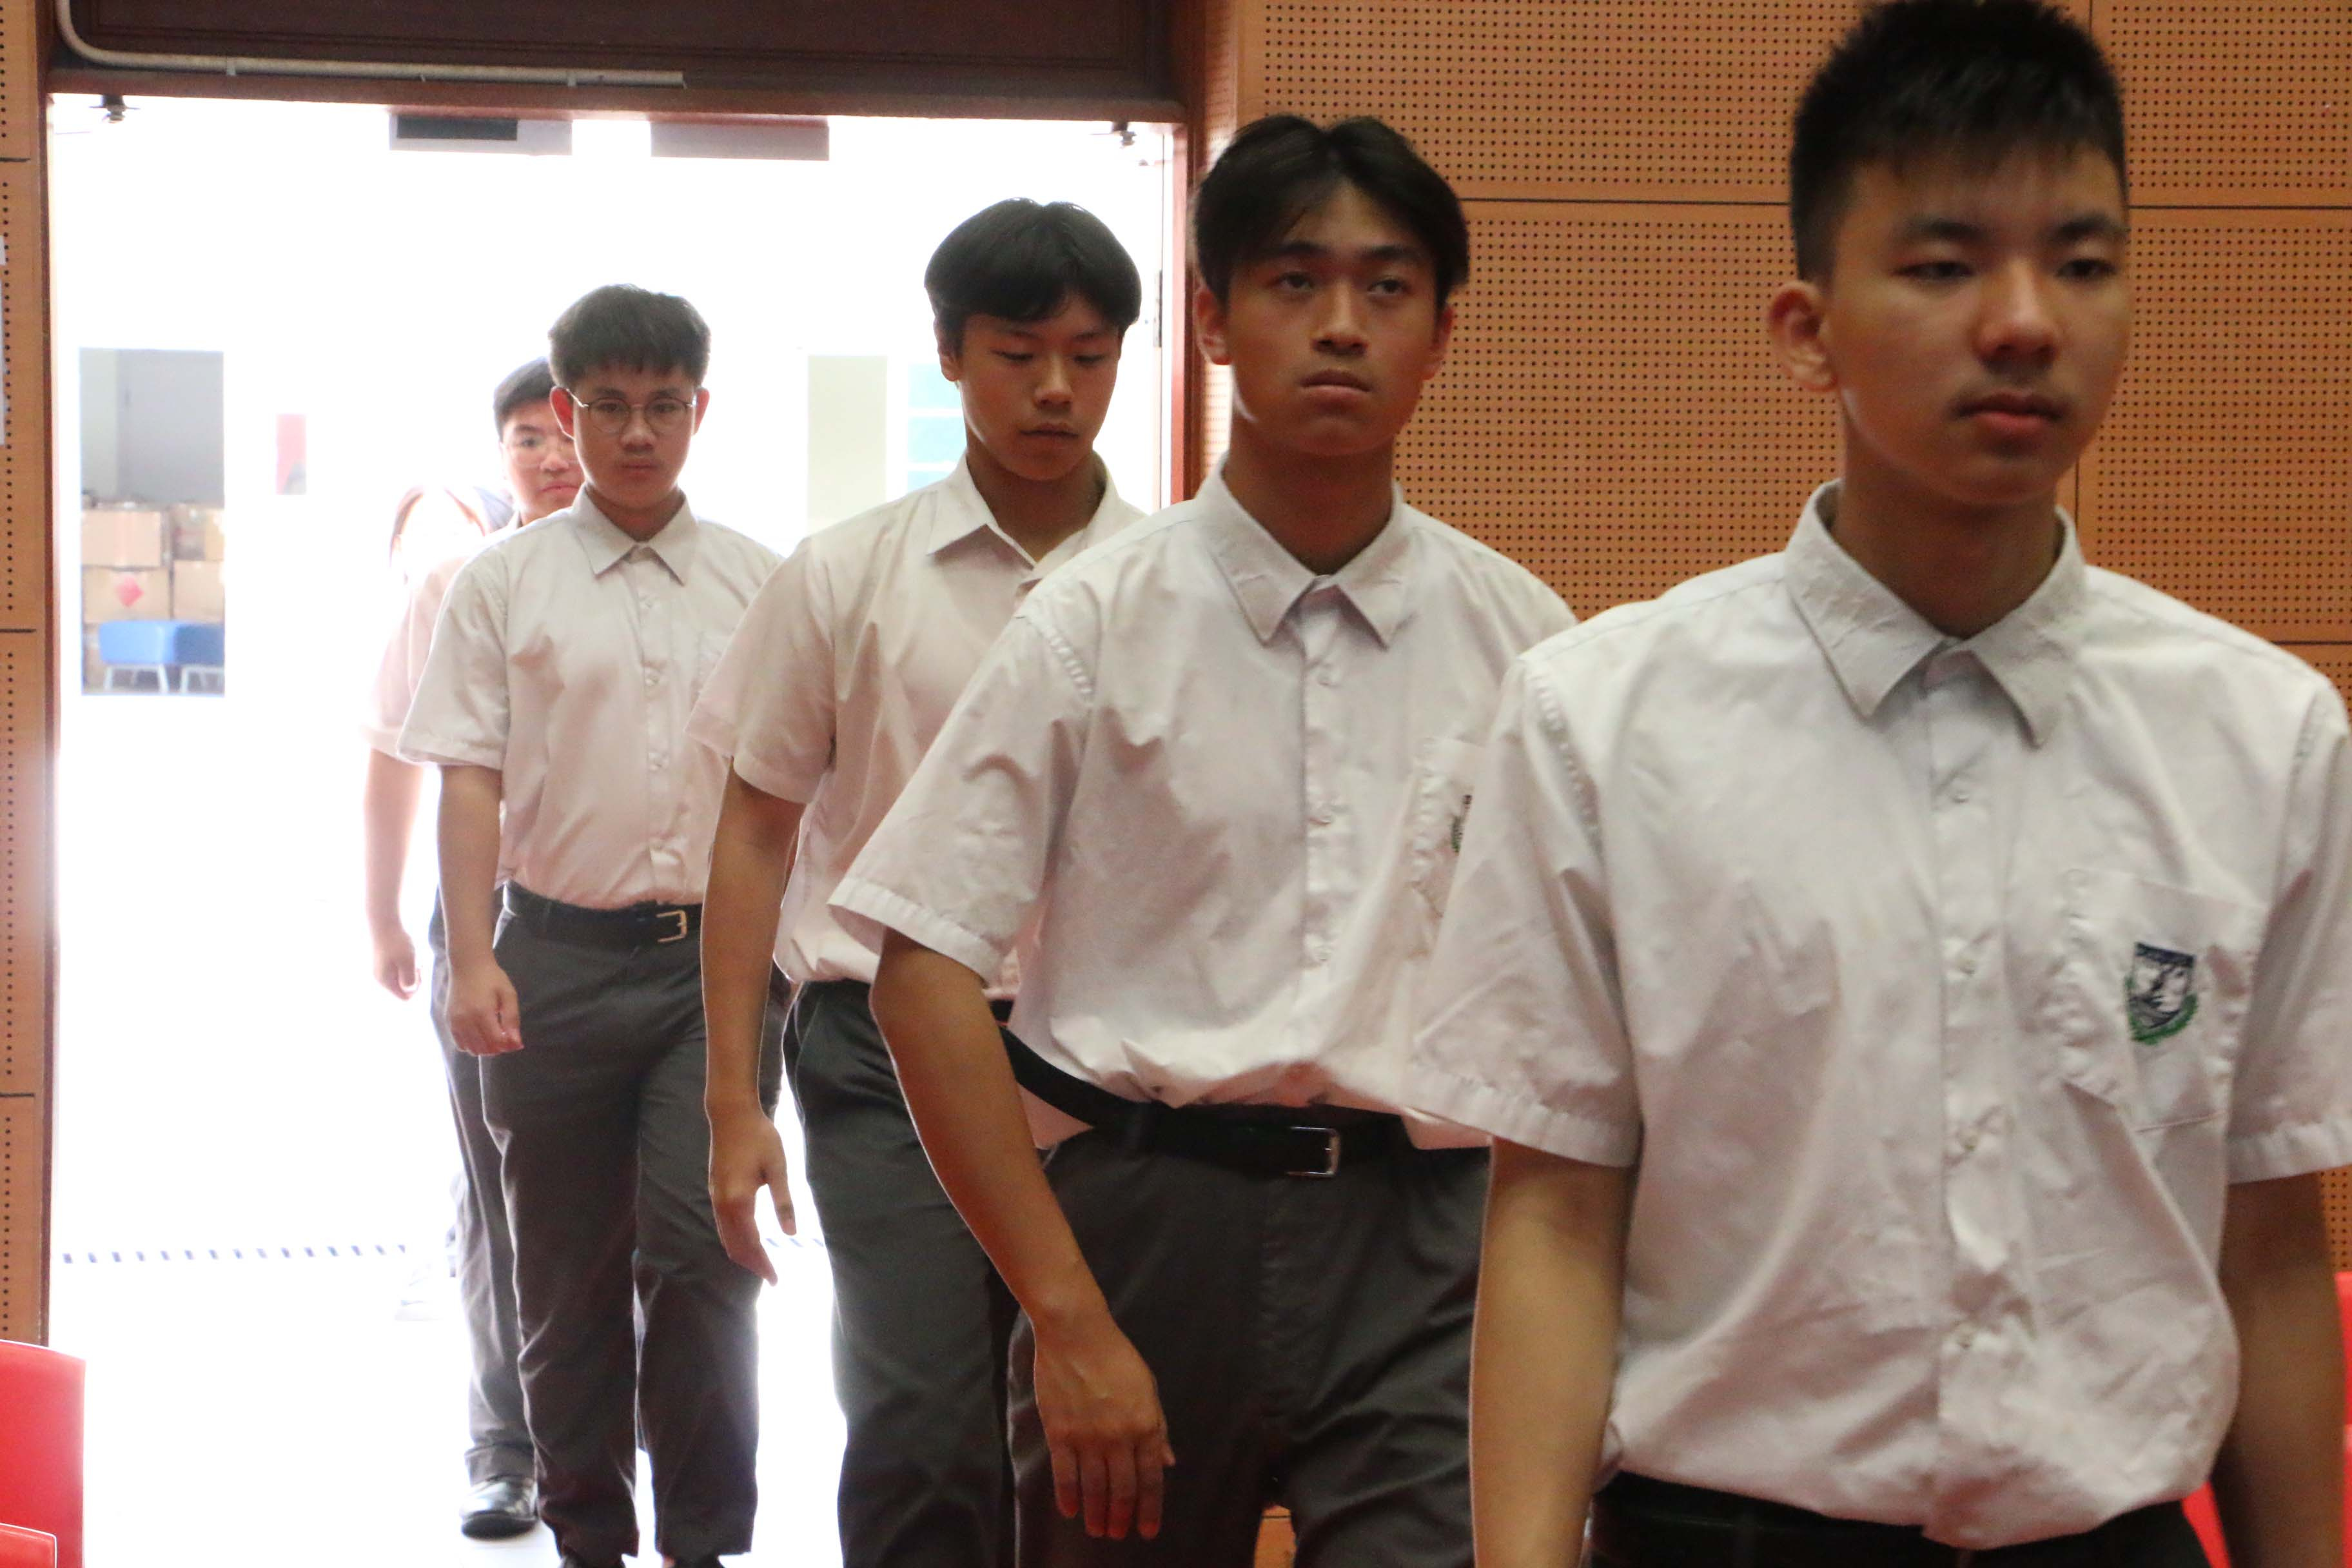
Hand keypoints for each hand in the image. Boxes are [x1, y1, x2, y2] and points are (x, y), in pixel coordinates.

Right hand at [370, 921, 417, 998]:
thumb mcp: (408, 961)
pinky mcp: (386, 962)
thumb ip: (409, 978)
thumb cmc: (397, 941)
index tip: (419, 972)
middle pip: (405, 988)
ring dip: (412, 969)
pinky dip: (408, 962)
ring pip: (404, 977)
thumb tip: (410, 991)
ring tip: (413, 955)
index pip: (405, 997)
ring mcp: (383, 970)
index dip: (416, 989)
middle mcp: (382, 978)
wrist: (385, 922)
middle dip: (415, 978)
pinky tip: (410, 952)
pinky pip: (401, 969)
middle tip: (418, 963)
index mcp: (385, 981)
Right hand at [447, 956, 522, 1055]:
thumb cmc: (492, 978)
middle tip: (506, 1039)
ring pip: (471, 1049)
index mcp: (482, 1013)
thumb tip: (517, 1043)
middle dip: (498, 1049)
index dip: (508, 1045)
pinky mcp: (449, 1021)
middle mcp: (466, 1020)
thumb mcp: (508, 995)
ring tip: (494, 1038)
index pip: (496, 1042)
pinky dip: (471, 1046)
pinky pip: (460, 1044)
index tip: (514, 1041)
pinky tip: (480, 1037)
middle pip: (484, 1048)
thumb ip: (512, 1019)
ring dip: (485, 1049)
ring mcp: (455, 1022)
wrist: (467, 965)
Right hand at [708, 1105, 794, 1282]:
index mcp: (739, 1200)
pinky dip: (734, 1239)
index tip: (775, 1280)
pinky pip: (722, 1225)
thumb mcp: (778, 1167)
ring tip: (761, 1264)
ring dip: (742, 1253)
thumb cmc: (759, 1137)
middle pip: (734, 1245)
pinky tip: (747, 1240)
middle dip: (752, 1264)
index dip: (763, 1264)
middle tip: (771, 1278)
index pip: (751, 1243)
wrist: (731, 1115)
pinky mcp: (715, 1190)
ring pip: (725, 1237)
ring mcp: (716, 1197)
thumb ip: (784, 1201)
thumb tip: (791, 1233)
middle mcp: (723, 1204)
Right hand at [1030, 1311, 1174, 1540]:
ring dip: (1096, 1513)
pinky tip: (1070, 1510)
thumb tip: (1168, 1463)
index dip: (1150, 1509)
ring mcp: (1087, 1436)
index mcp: (1145, 1425)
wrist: (1077, 1334)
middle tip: (1118, 1534)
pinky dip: (1067, 1495)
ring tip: (1097, 1529)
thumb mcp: (1149, 1389)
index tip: (1147, 1531)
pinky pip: (1064, 1473)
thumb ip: (1158, 1429)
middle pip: (1122, 1489)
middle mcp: (1118, 1436)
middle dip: (1122, 1517)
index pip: (1150, 1478)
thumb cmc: (1118, 1358)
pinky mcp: (1060, 1432)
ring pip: (1093, 1487)